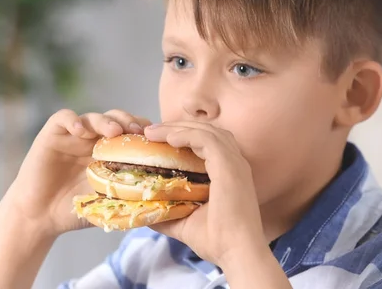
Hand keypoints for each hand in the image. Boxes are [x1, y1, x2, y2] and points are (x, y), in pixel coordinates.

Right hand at [7, 109, 151, 235]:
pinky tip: (81, 131)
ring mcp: (73, 135)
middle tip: (137, 131)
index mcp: (109, 152)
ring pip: (93, 116)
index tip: (154, 139)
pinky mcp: (52, 134)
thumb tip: (160, 198)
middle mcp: (93, 139)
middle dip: (128, 121)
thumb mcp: (106, 202)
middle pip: (115, 118)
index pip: (130, 132)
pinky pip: (64, 118)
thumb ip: (126, 196)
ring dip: (105, 121)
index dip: (143, 132)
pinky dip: (74, 120)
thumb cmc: (74, 211)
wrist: (40, 217)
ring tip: (114, 131)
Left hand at [143, 121, 269, 267]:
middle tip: (151, 131)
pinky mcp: (230, 167)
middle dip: (178, 127)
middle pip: (206, 131)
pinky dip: (187, 135)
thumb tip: (143, 212)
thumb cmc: (218, 241)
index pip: (206, 142)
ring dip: (178, 128)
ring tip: (154, 132)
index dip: (183, 135)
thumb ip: (167, 213)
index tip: (157, 138)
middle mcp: (235, 163)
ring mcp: (235, 163)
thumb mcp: (185, 223)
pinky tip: (170, 138)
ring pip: (206, 131)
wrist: (238, 254)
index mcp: (228, 171)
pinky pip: (207, 140)